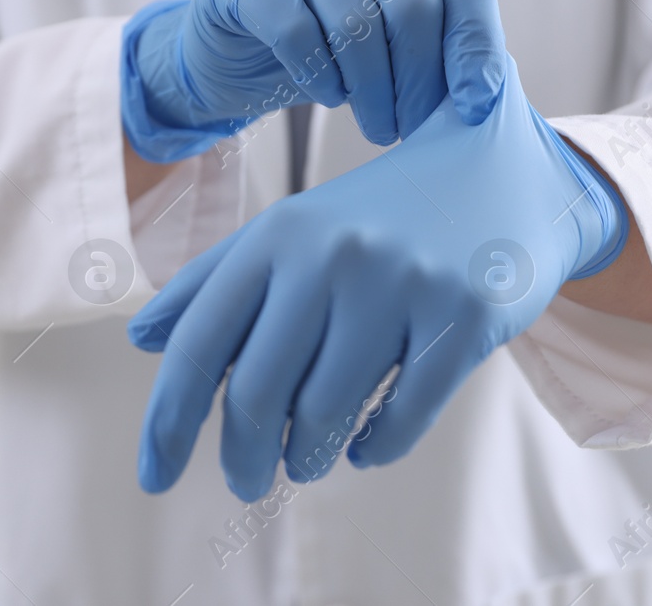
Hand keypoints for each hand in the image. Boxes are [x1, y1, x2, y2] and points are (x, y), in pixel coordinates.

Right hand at [121, 0, 506, 162]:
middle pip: (412, 6)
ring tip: (378, 125)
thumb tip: (484, 94)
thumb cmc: (330, 36)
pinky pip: (298, 32)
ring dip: (373, 91)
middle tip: (414, 128)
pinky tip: (330, 94)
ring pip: (356, 24)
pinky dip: (321, 77)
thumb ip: (438, 43)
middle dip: (420, 82)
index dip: (476, 48)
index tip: (476, 106)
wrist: (237, 40)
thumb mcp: (392, 32)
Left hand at [126, 56, 628, 499]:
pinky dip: (373, 449)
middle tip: (245, 480)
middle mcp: (335, 253)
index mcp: (281, 231)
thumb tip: (142, 341)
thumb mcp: (295, 226)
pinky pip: (403, 419)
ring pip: (326, 413)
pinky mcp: (465, 317)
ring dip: (304, 456)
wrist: (509, 172)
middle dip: (243, 457)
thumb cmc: (383, 213)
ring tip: (303, 459)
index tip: (152, 477)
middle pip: (259, 392)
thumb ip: (216, 278)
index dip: (169, 420)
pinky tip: (362, 447)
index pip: (202, 342)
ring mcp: (404, 284)